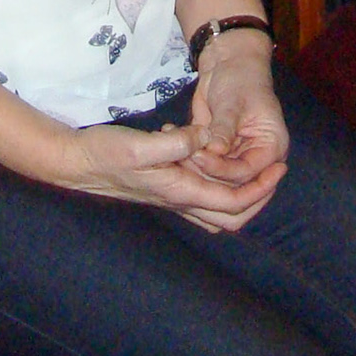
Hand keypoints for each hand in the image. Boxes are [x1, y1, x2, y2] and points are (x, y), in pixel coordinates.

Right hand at [63, 119, 284, 233]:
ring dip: (239, 194)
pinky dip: (215, 184)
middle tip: (273, 173)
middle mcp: (179, 200)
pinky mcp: (163, 188)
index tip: (279, 168)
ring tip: (252, 168)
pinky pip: (200, 196)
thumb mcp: (141, 143)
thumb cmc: (105, 153)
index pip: (234, 202)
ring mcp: (170, 197)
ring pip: (216, 211)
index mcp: (180, 191)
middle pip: (231, 217)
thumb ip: (176, 142)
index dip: (261, 188)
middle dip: (257, 198)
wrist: (76, 163)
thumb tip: (207, 138)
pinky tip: (207, 156)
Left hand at [183, 33, 288, 228]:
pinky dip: (185, 152)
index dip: (223, 169)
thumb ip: (224, 129)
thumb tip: (213, 152)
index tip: (200, 156)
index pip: (247, 172)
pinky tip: (168, 134)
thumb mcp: (233, 103)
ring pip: (213, 174)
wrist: (228, 62)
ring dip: (192, 164)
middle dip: (206, 171)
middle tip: (182, 157)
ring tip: (172, 146)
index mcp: (271, 149)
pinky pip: (201, 160)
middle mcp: (255, 158)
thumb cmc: (241, 79)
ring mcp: (234, 156)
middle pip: (231, 181)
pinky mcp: (216, 151)